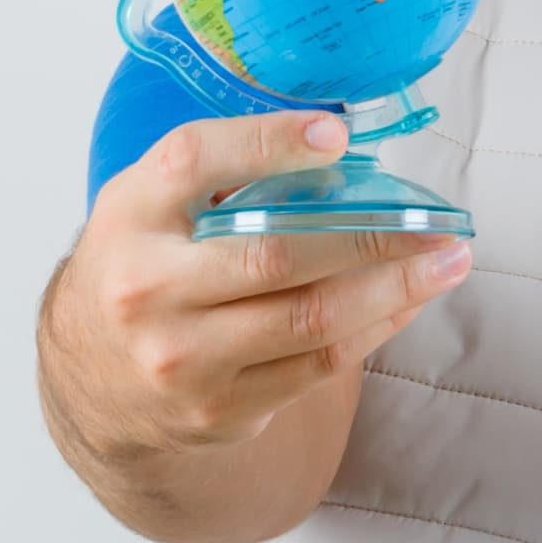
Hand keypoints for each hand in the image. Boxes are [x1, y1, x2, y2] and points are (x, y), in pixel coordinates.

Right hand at [39, 112, 471, 470]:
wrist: (92, 382)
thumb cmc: (145, 266)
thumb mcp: (152, 205)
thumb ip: (222, 173)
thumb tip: (338, 145)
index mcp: (130, 215)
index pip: (197, 160)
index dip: (270, 141)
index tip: (339, 133)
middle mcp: (147, 288)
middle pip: (276, 255)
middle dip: (372, 236)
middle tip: (438, 220)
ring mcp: (182, 359)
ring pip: (311, 321)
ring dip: (396, 289)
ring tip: (450, 261)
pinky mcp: (219, 409)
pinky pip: (318, 366)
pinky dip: (374, 329)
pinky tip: (409, 301)